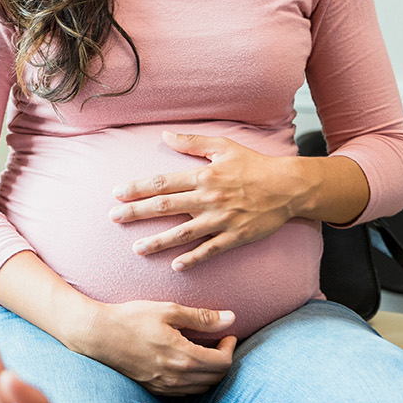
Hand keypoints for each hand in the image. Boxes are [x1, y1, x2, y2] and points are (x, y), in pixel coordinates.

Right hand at [68, 299, 237, 395]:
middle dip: (223, 360)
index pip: (223, 363)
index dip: (230, 348)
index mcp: (184, 357)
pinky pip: (184, 392)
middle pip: (216, 378)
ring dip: (209, 372)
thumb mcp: (168, 311)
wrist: (98, 335)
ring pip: (202, 388)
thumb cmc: (131, 318)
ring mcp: (164, 387)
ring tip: (204, 351)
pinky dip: (193, 380)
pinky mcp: (154, 390)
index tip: (227, 334)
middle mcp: (177, 377)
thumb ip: (201, 317)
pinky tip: (186, 363)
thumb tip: (231, 318)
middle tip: (218, 342)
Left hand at [108, 131, 306, 270]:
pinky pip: (210, 250)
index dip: (137, 188)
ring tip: (137, 249)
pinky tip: (175, 266)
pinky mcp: (235, 236)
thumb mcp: (224, 146)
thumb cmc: (254, 165)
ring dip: (158, 242)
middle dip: (136, 213)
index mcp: (203, 176)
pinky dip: (193, 259)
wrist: (288, 187)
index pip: (162, 182)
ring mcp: (221, 219)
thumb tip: (165, 136)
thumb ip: (192, 141)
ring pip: (183, 233)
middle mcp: (208, 198)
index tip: (117, 193)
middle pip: (165, 206)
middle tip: (114, 218)